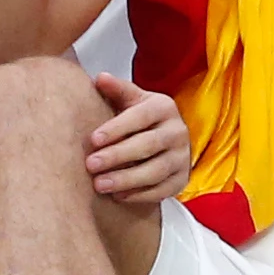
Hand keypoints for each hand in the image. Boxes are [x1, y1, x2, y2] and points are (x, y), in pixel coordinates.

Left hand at [85, 72, 193, 207]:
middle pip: (148, 145)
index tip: (93, 139)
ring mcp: (182, 157)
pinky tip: (117, 196)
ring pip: (155, 171)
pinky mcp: (182, 179)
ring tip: (99, 185)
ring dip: (126, 180)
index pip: (140, 117)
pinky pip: (161, 190)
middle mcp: (177, 131)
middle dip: (117, 156)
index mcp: (163, 107)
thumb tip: (100, 78)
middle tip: (90, 165)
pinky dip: (139, 195)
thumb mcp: (132, 100)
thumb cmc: (142, 119)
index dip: (116, 128)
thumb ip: (117, 90)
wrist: (168, 140)